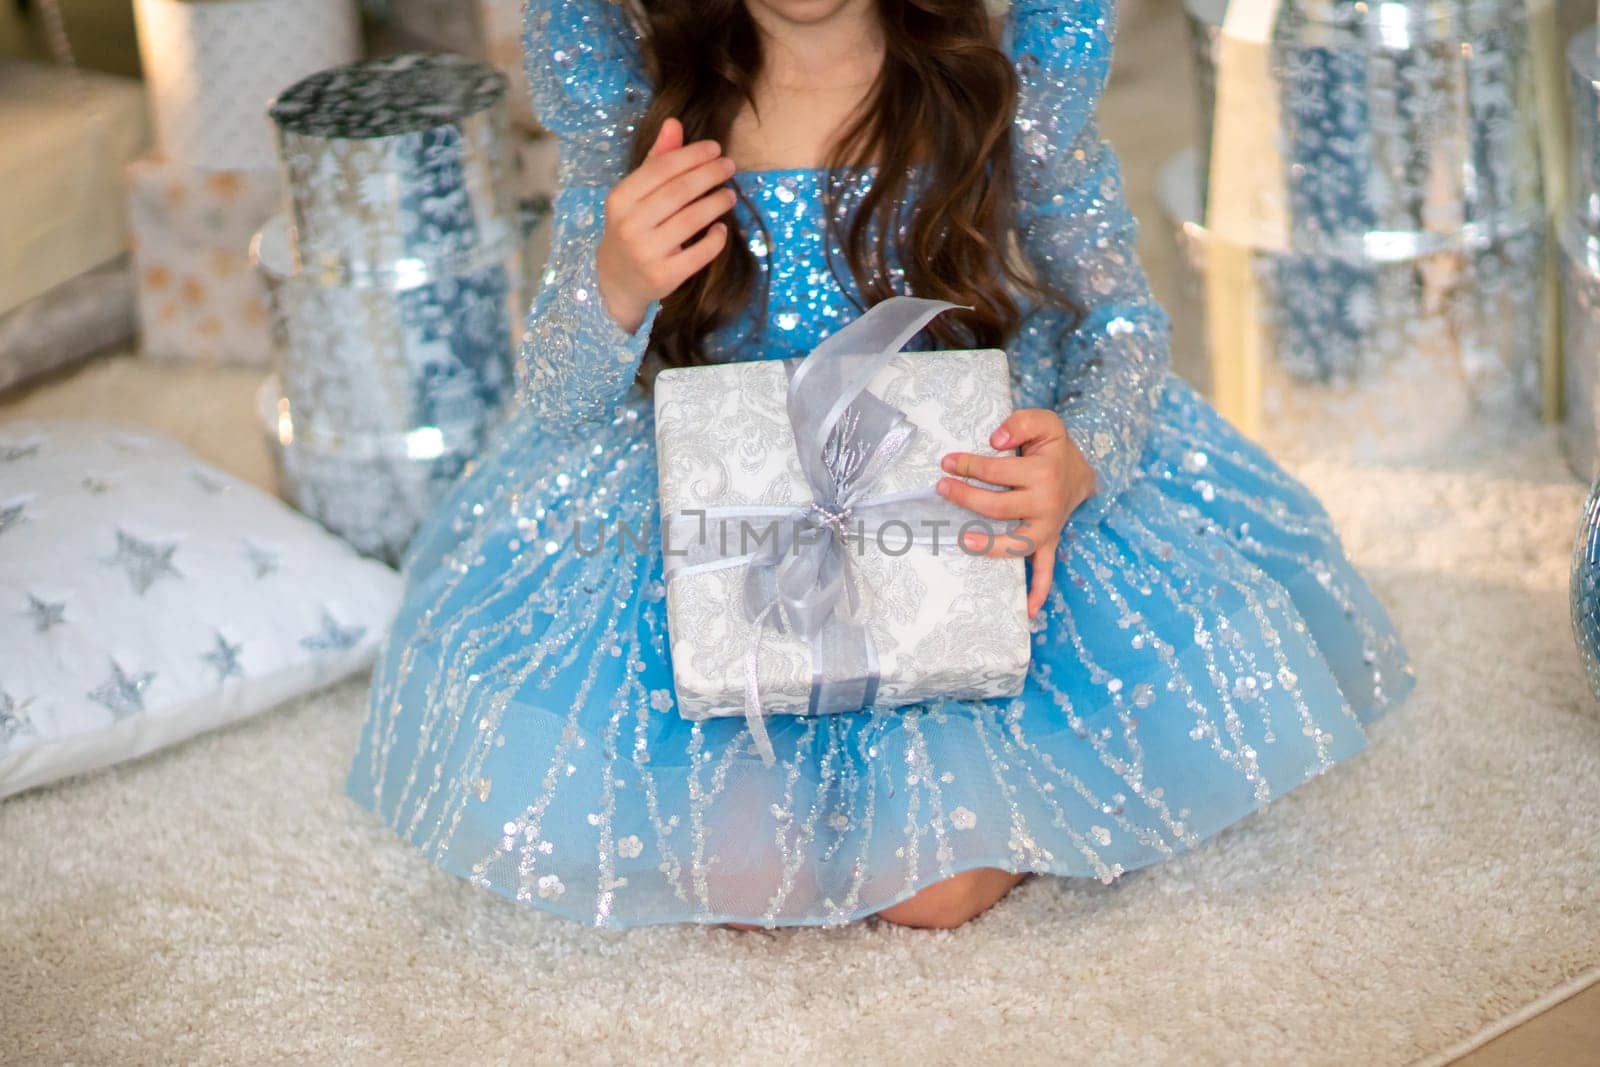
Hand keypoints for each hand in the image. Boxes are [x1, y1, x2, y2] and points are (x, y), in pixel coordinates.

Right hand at [595, 117, 735, 333]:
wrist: (617, 279)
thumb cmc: (631, 227)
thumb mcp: (635, 194)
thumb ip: (656, 160)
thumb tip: (675, 123)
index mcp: (620, 198)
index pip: (661, 168)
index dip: (692, 155)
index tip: (715, 148)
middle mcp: (630, 224)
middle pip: (679, 192)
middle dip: (709, 174)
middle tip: (729, 166)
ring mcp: (646, 252)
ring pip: (691, 220)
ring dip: (716, 203)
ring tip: (730, 195)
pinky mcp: (664, 276)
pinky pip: (698, 254)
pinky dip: (715, 239)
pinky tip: (722, 228)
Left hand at [937, 409, 1095, 617]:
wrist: (1080, 472)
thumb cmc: (1053, 448)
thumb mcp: (1044, 422)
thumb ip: (1021, 422)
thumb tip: (995, 441)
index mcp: (1043, 473)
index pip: (996, 472)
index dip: (967, 466)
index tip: (946, 463)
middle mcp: (1046, 504)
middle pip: (998, 508)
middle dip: (966, 497)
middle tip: (940, 488)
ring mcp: (1048, 528)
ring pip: (1016, 544)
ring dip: (989, 546)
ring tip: (963, 542)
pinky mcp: (1049, 543)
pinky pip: (1046, 572)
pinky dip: (1038, 592)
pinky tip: (1026, 611)